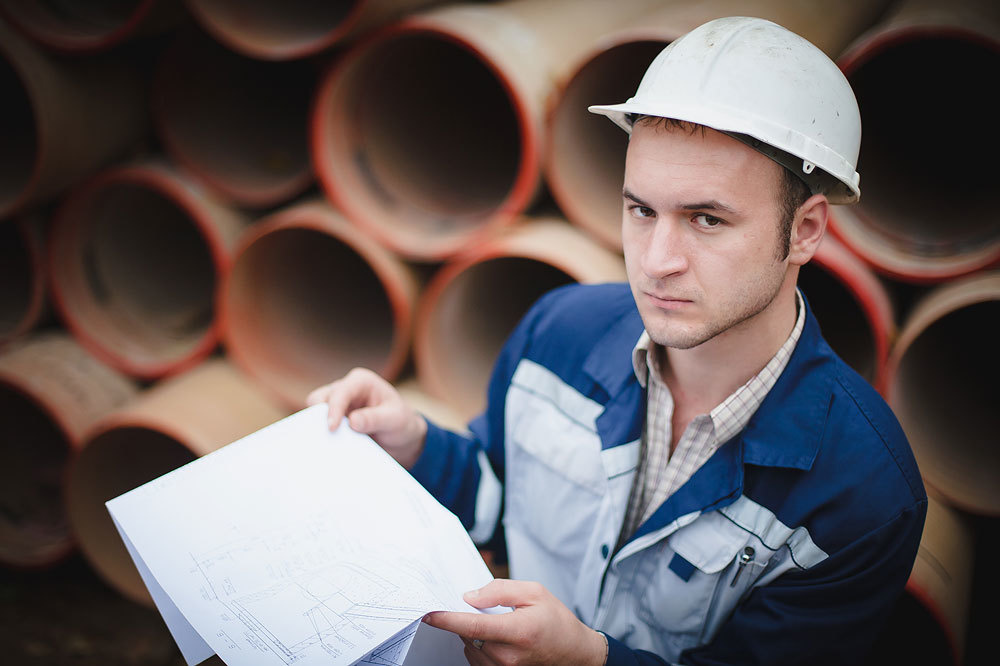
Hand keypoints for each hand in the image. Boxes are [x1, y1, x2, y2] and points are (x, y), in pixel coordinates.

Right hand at [306, 368, 426, 468]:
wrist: (401, 438)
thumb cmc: (401, 422)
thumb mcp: (394, 420)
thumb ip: (375, 419)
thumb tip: (352, 421)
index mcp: (361, 381)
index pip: (341, 392)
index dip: (334, 409)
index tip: (332, 428)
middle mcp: (346, 389)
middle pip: (319, 399)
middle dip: (318, 416)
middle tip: (324, 436)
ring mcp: (337, 405)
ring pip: (314, 413)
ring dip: (318, 427)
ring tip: (325, 444)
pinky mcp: (334, 420)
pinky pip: (319, 427)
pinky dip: (321, 436)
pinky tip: (326, 449)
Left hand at [423, 579, 607, 665]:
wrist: (575, 654)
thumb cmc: (557, 621)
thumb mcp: (534, 593)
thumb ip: (500, 591)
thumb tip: (470, 597)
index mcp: (519, 631)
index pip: (473, 626)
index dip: (447, 619)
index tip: (429, 613)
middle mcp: (509, 656)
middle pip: (469, 636)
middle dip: (466, 619)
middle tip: (482, 608)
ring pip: (470, 648)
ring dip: (472, 634)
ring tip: (497, 625)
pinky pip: (477, 660)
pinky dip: (478, 647)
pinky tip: (495, 638)